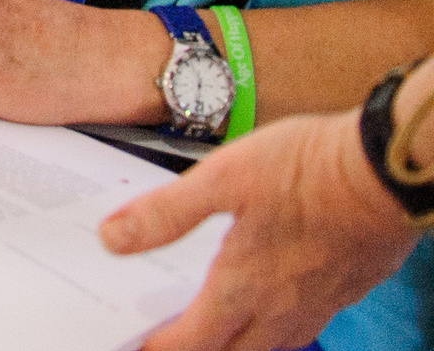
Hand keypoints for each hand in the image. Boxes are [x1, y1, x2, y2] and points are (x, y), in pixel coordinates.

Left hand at [103, 110, 416, 350]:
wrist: (389, 172)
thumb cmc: (309, 170)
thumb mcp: (221, 177)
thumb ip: (166, 213)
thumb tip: (112, 238)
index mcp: (245, 286)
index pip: (195, 340)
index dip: (162, 348)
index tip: (140, 345)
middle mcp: (283, 307)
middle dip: (200, 350)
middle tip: (172, 338)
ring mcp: (320, 302)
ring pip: (273, 344)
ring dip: (239, 343)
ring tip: (216, 329)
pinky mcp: (347, 289)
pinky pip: (306, 326)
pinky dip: (278, 326)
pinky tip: (273, 304)